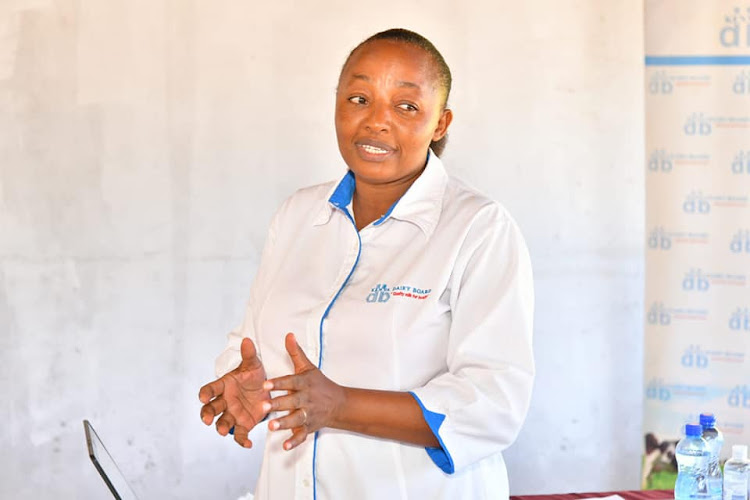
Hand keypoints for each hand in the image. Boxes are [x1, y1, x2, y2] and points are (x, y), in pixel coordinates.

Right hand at [199, 337, 269, 447]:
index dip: (205, 394)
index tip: (203, 397)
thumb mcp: (253, 365)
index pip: (210, 389)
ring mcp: (233, 414)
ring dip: (221, 427)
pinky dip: (242, 441)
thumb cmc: (254, 376)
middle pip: (210, 409)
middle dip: (206, 414)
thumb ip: (249, 355)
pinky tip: (249, 444)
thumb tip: (247, 340)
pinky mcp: (243, 424)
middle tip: (206, 419)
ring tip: (223, 431)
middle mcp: (225, 401)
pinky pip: (240, 435)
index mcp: (224, 386)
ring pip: (222, 422)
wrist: (266, 390)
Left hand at [262, 333, 345, 450]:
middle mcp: (307, 399)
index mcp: (305, 383)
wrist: (339, 403)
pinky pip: (302, 435)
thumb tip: (288, 335)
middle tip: (263, 407)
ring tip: (271, 426)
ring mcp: (309, 414)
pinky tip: (285, 446)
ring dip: (284, 423)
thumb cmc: (319, 383)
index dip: (278, 383)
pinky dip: (294, 441)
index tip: (265, 385)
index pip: (291, 382)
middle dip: (278, 405)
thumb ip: (295, 353)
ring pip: (296, 419)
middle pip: (291, 402)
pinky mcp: (310, 427)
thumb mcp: (308, 367)